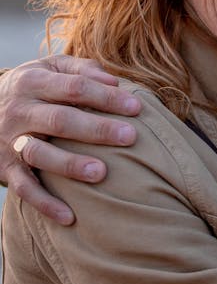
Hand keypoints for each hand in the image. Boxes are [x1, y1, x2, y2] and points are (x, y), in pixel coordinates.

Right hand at [0, 55, 140, 224]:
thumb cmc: (33, 86)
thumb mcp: (50, 67)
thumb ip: (82, 69)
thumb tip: (114, 81)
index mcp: (35, 81)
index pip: (75, 88)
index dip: (106, 97)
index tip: (136, 108)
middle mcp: (21, 111)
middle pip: (61, 119)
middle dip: (97, 129)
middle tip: (130, 137)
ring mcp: (12, 141)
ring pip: (40, 154)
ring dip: (70, 165)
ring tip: (101, 173)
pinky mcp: (5, 168)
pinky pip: (24, 188)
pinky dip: (44, 203)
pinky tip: (69, 216)